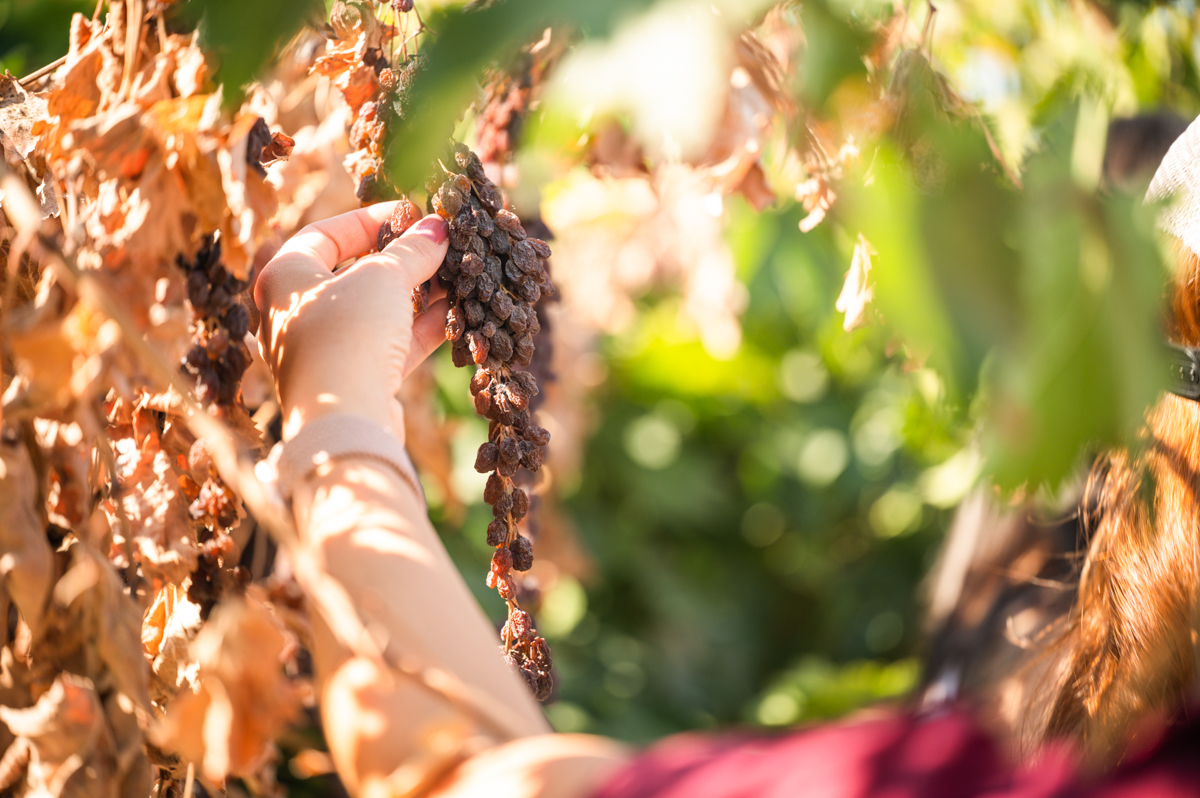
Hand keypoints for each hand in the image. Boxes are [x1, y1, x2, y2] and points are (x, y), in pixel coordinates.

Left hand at [253, 202, 448, 441]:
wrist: (344, 420)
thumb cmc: (349, 332)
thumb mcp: (385, 277)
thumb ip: (413, 250)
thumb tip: (438, 228)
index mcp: (284, 277)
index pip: (325, 234)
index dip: (370, 220)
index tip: (411, 214)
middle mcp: (296, 313)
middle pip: (355, 274)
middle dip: (403, 260)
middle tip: (439, 246)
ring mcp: (326, 350)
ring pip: (377, 312)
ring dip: (419, 293)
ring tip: (457, 276)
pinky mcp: (354, 381)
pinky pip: (390, 344)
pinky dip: (419, 327)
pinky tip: (457, 312)